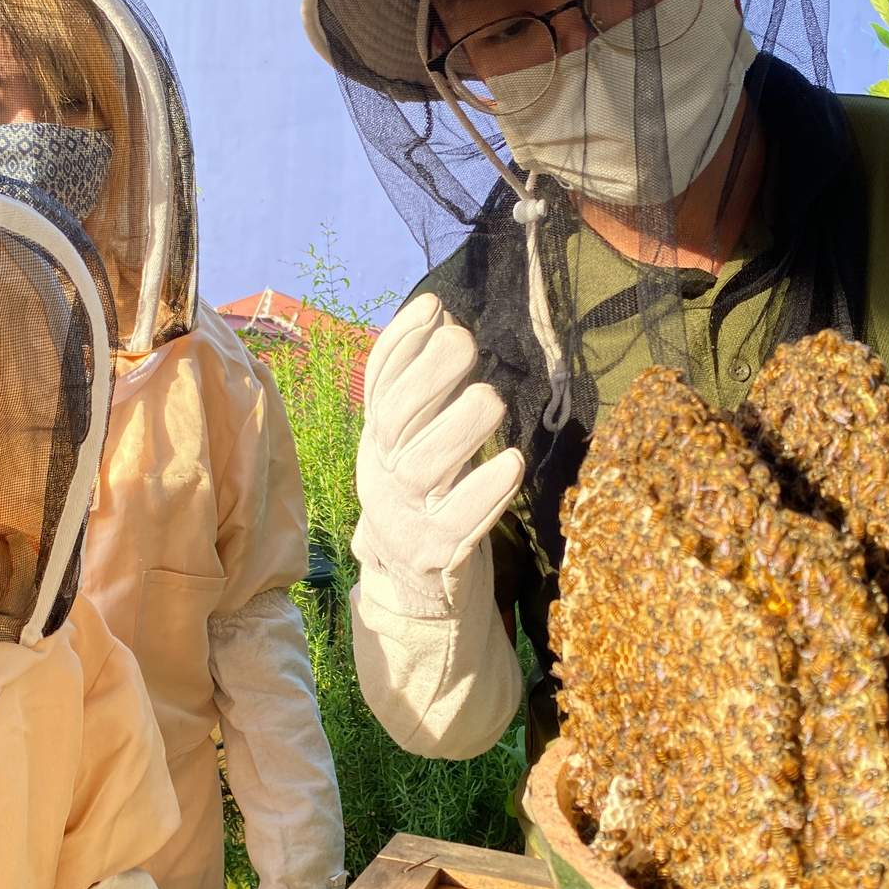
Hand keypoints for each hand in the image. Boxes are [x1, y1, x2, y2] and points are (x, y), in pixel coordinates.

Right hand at [354, 294, 524, 614]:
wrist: (411, 581)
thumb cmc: (423, 490)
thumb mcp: (412, 436)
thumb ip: (420, 378)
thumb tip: (437, 311)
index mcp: (378, 439)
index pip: (379, 385)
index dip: (401, 344)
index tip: (436, 308)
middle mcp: (383, 473)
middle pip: (394, 422)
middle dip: (428, 376)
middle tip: (466, 343)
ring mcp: (407, 516)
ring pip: (421, 470)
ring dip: (457, 428)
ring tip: (490, 397)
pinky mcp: (437, 554)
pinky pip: (459, 522)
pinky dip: (484, 492)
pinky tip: (511, 462)